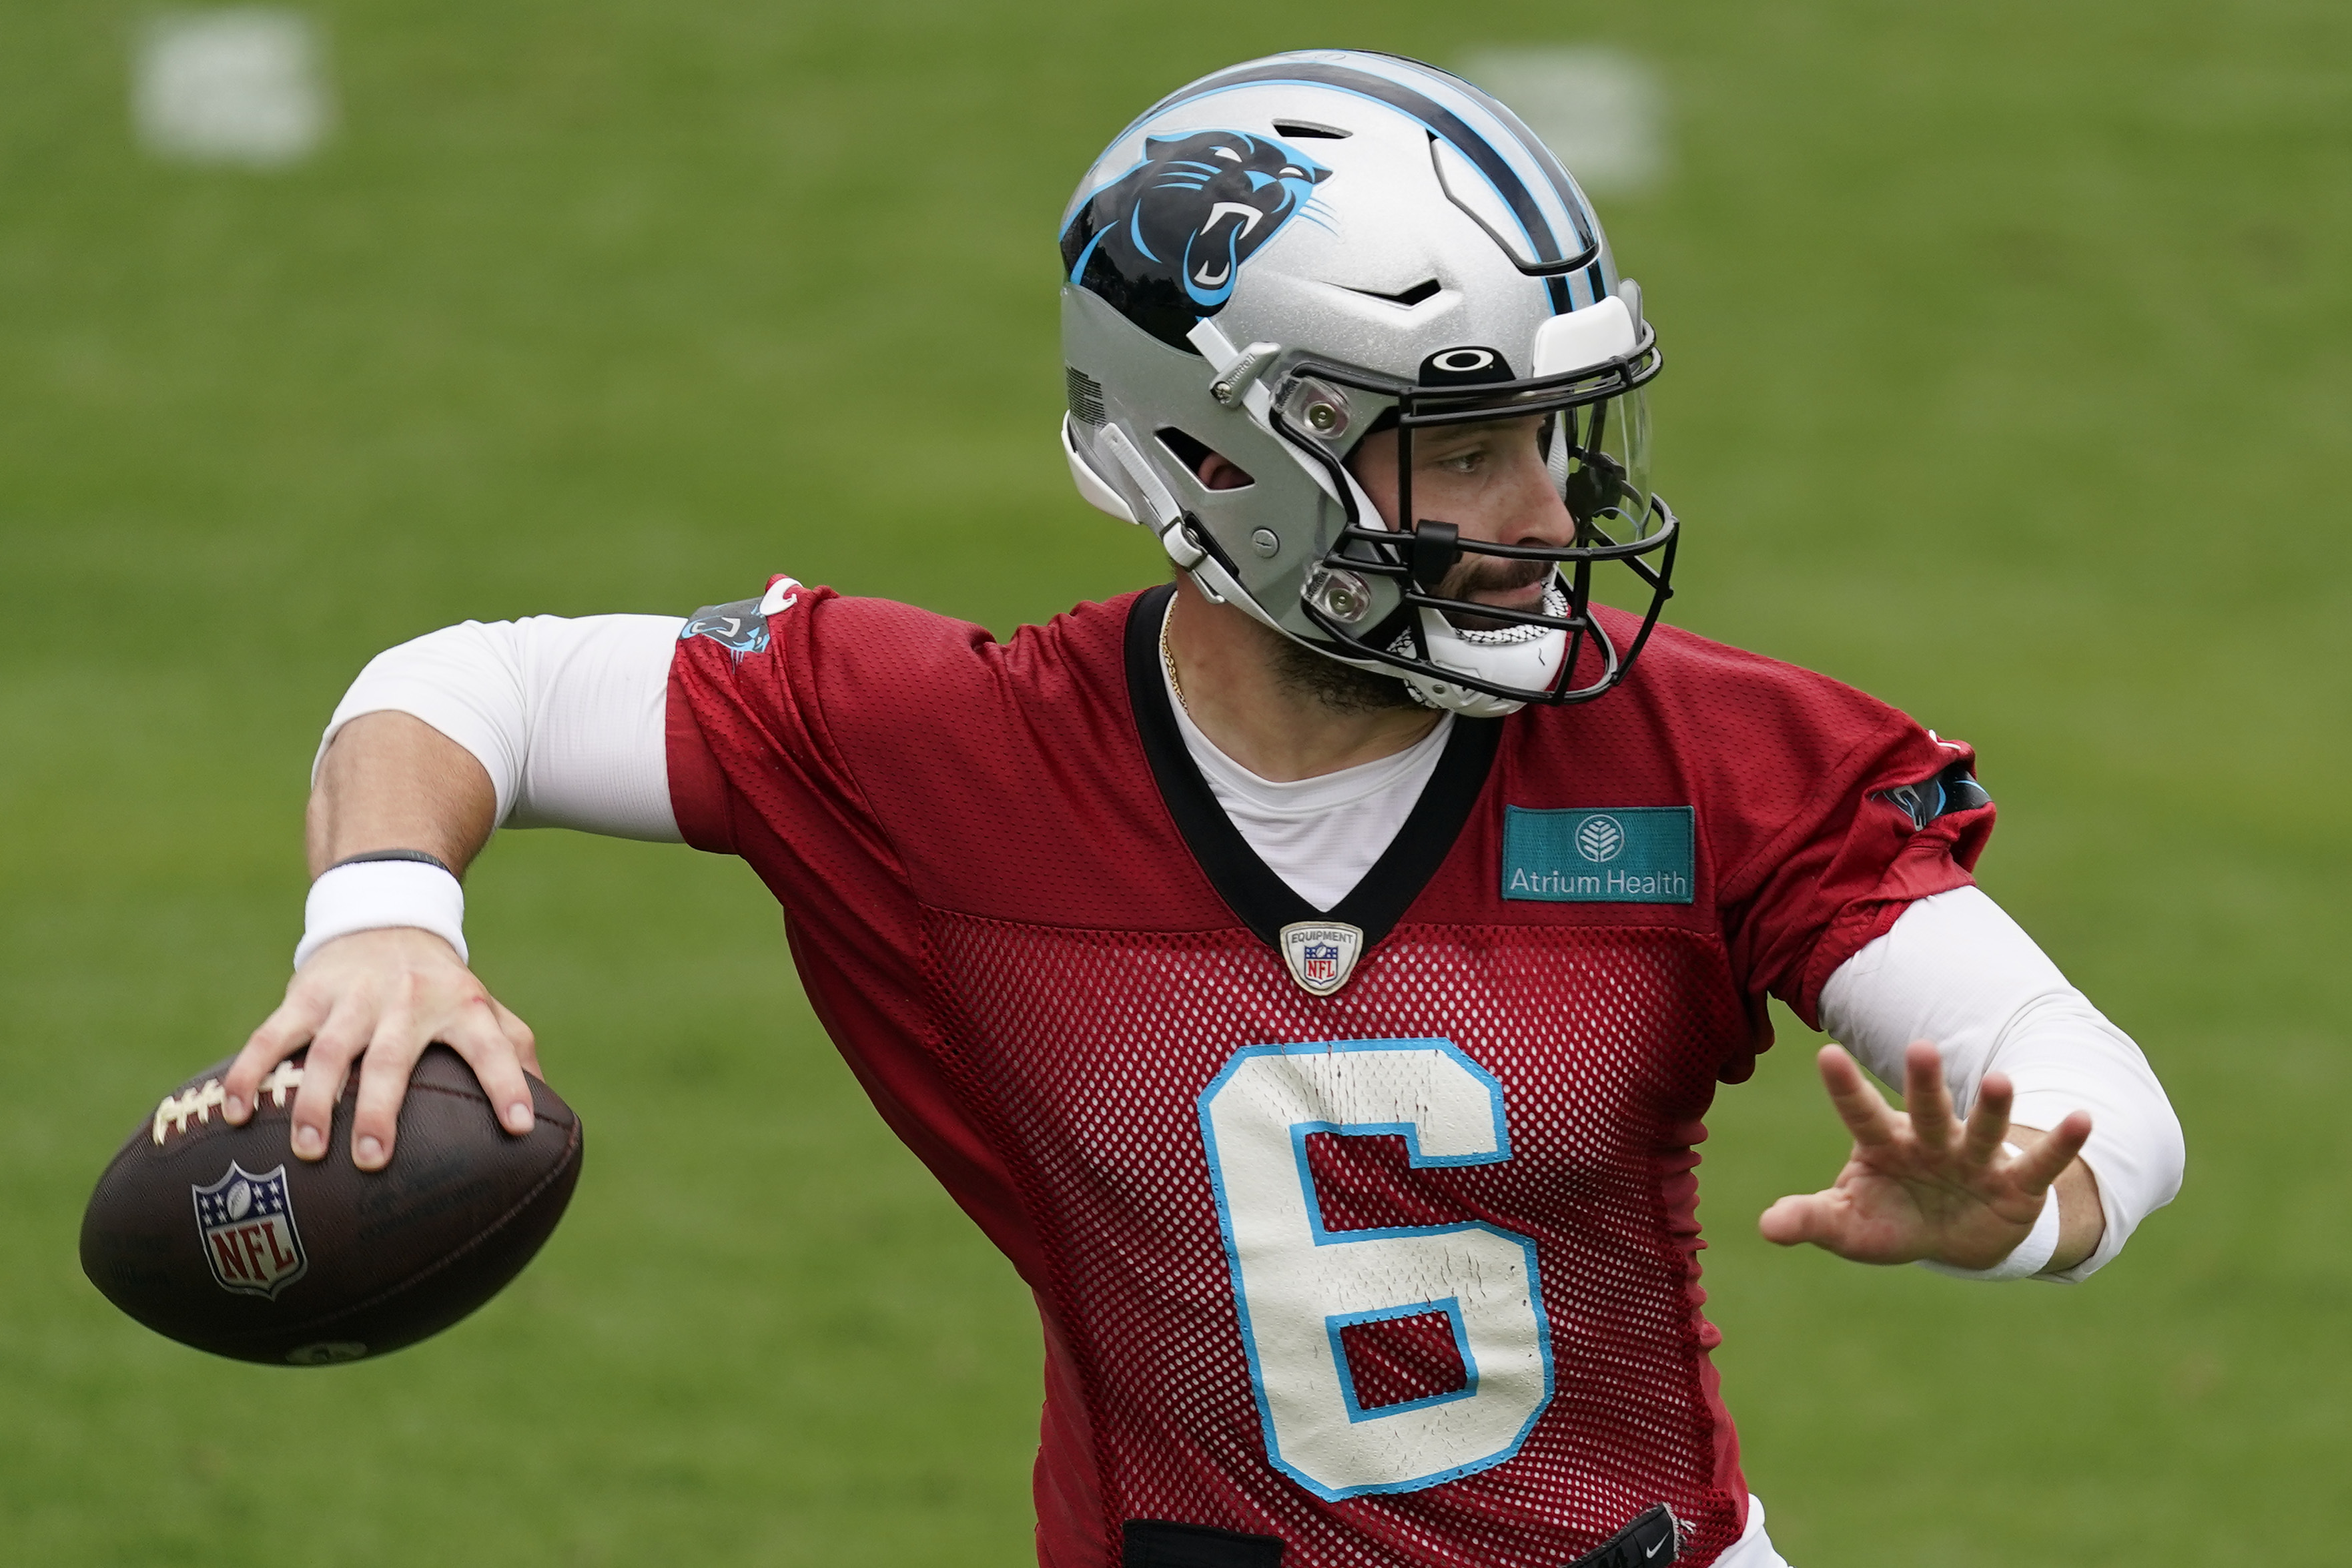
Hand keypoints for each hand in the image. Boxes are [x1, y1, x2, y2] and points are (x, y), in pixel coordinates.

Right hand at [223, 927, 539, 1170]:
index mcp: (464, 1007)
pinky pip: (272, 1036)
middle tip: (373, 1160)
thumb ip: (517, 1056)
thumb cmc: (443, 989)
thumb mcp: (486, 1010)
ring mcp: (353, 997)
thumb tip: (551, 1123)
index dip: (509, 1084)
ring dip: (315, 1100)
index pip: (495, 1047)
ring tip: (308, 1150)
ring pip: (329, 1050)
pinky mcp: (306, 994)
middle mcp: (410, 1001)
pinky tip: (237, 1114)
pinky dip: (252, 1073)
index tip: (520, 1128)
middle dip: (382, 1109)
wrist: (385, 914)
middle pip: (394, 1057)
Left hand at [1758, 1041, 2094, 1271]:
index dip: (1845, 1088)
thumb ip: (1811, 1219)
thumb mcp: (1850, 1226)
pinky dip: (2060, 1145)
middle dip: (1923, 1084)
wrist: (1954, 1238)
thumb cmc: (1893, 1219)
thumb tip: (1766, 1226)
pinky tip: (2082, 1118)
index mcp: (1884, 1146)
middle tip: (1919, 1048)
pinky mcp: (2016, 1185)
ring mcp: (1975, 1159)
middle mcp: (1931, 1142)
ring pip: (1983, 1129)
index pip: (1860, 1114)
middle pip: (1925, 1110)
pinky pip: (2040, 1164)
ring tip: (2003, 1080)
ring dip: (1994, 1109)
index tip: (1826, 1053)